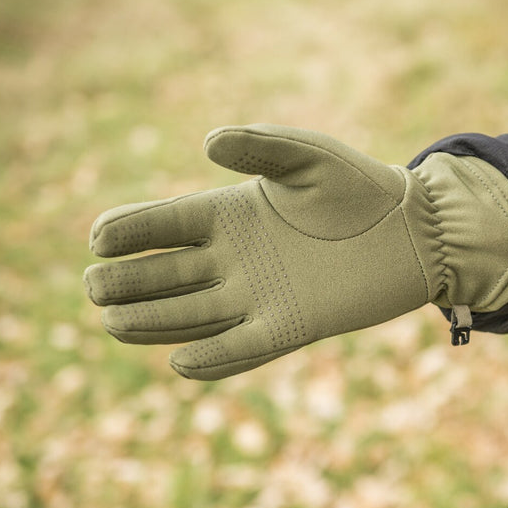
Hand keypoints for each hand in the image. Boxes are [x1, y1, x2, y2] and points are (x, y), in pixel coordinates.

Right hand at [84, 125, 507, 379]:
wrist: (412, 232)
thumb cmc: (359, 188)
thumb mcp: (307, 157)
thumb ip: (259, 146)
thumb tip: (209, 142)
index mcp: (229, 214)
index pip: (165, 224)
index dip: (129, 231)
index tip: (98, 238)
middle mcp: (234, 260)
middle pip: (166, 275)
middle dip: (128, 282)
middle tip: (95, 288)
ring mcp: (258, 297)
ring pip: (191, 315)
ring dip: (153, 321)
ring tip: (113, 323)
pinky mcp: (290, 327)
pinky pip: (242, 348)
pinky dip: (213, 359)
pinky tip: (180, 364)